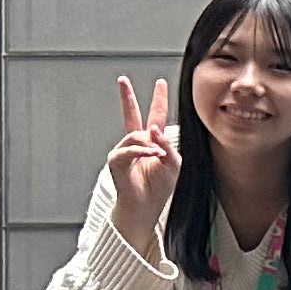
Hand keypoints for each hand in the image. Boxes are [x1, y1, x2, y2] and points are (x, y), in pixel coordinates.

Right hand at [104, 73, 181, 243]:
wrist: (145, 208)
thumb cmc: (159, 188)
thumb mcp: (174, 164)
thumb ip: (168, 145)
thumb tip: (154, 130)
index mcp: (152, 142)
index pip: (155, 115)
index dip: (158, 99)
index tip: (160, 83)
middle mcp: (136, 144)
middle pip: (131, 114)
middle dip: (127, 97)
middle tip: (122, 80)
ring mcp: (124, 150)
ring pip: (137, 135)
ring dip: (151, 144)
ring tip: (159, 155)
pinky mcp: (116, 160)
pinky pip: (130, 149)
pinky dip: (143, 151)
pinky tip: (153, 154)